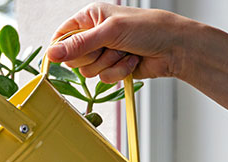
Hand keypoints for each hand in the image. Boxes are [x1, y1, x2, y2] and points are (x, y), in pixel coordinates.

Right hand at [46, 3, 194, 82]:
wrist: (175, 47)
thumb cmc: (150, 28)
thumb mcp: (110, 32)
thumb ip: (79, 44)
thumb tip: (52, 54)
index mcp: (91, 17)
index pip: (62, 36)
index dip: (61, 49)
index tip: (66, 56)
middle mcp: (95, 34)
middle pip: (73, 58)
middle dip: (93, 56)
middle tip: (109, 46)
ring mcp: (104, 52)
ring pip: (88, 71)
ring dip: (108, 64)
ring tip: (125, 52)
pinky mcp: (113, 67)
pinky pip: (102, 78)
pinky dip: (118, 72)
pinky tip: (131, 61)